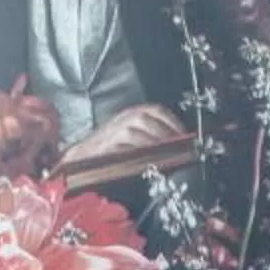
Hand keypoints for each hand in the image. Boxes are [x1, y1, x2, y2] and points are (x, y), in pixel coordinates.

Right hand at [62, 104, 191, 170]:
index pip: (155, 109)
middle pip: (145, 118)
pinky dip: (137, 153)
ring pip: (135, 131)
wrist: (84, 154)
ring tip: (165, 152)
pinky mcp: (107, 147)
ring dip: (152, 142)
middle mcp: (122, 119)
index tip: (185, 133)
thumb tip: (176, 143)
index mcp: (131, 114)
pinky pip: (124, 148)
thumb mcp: (131, 134)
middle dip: (164, 131)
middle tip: (177, 145)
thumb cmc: (112, 146)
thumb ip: (151, 135)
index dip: (171, 120)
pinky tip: (148, 159)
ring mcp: (113, 132)